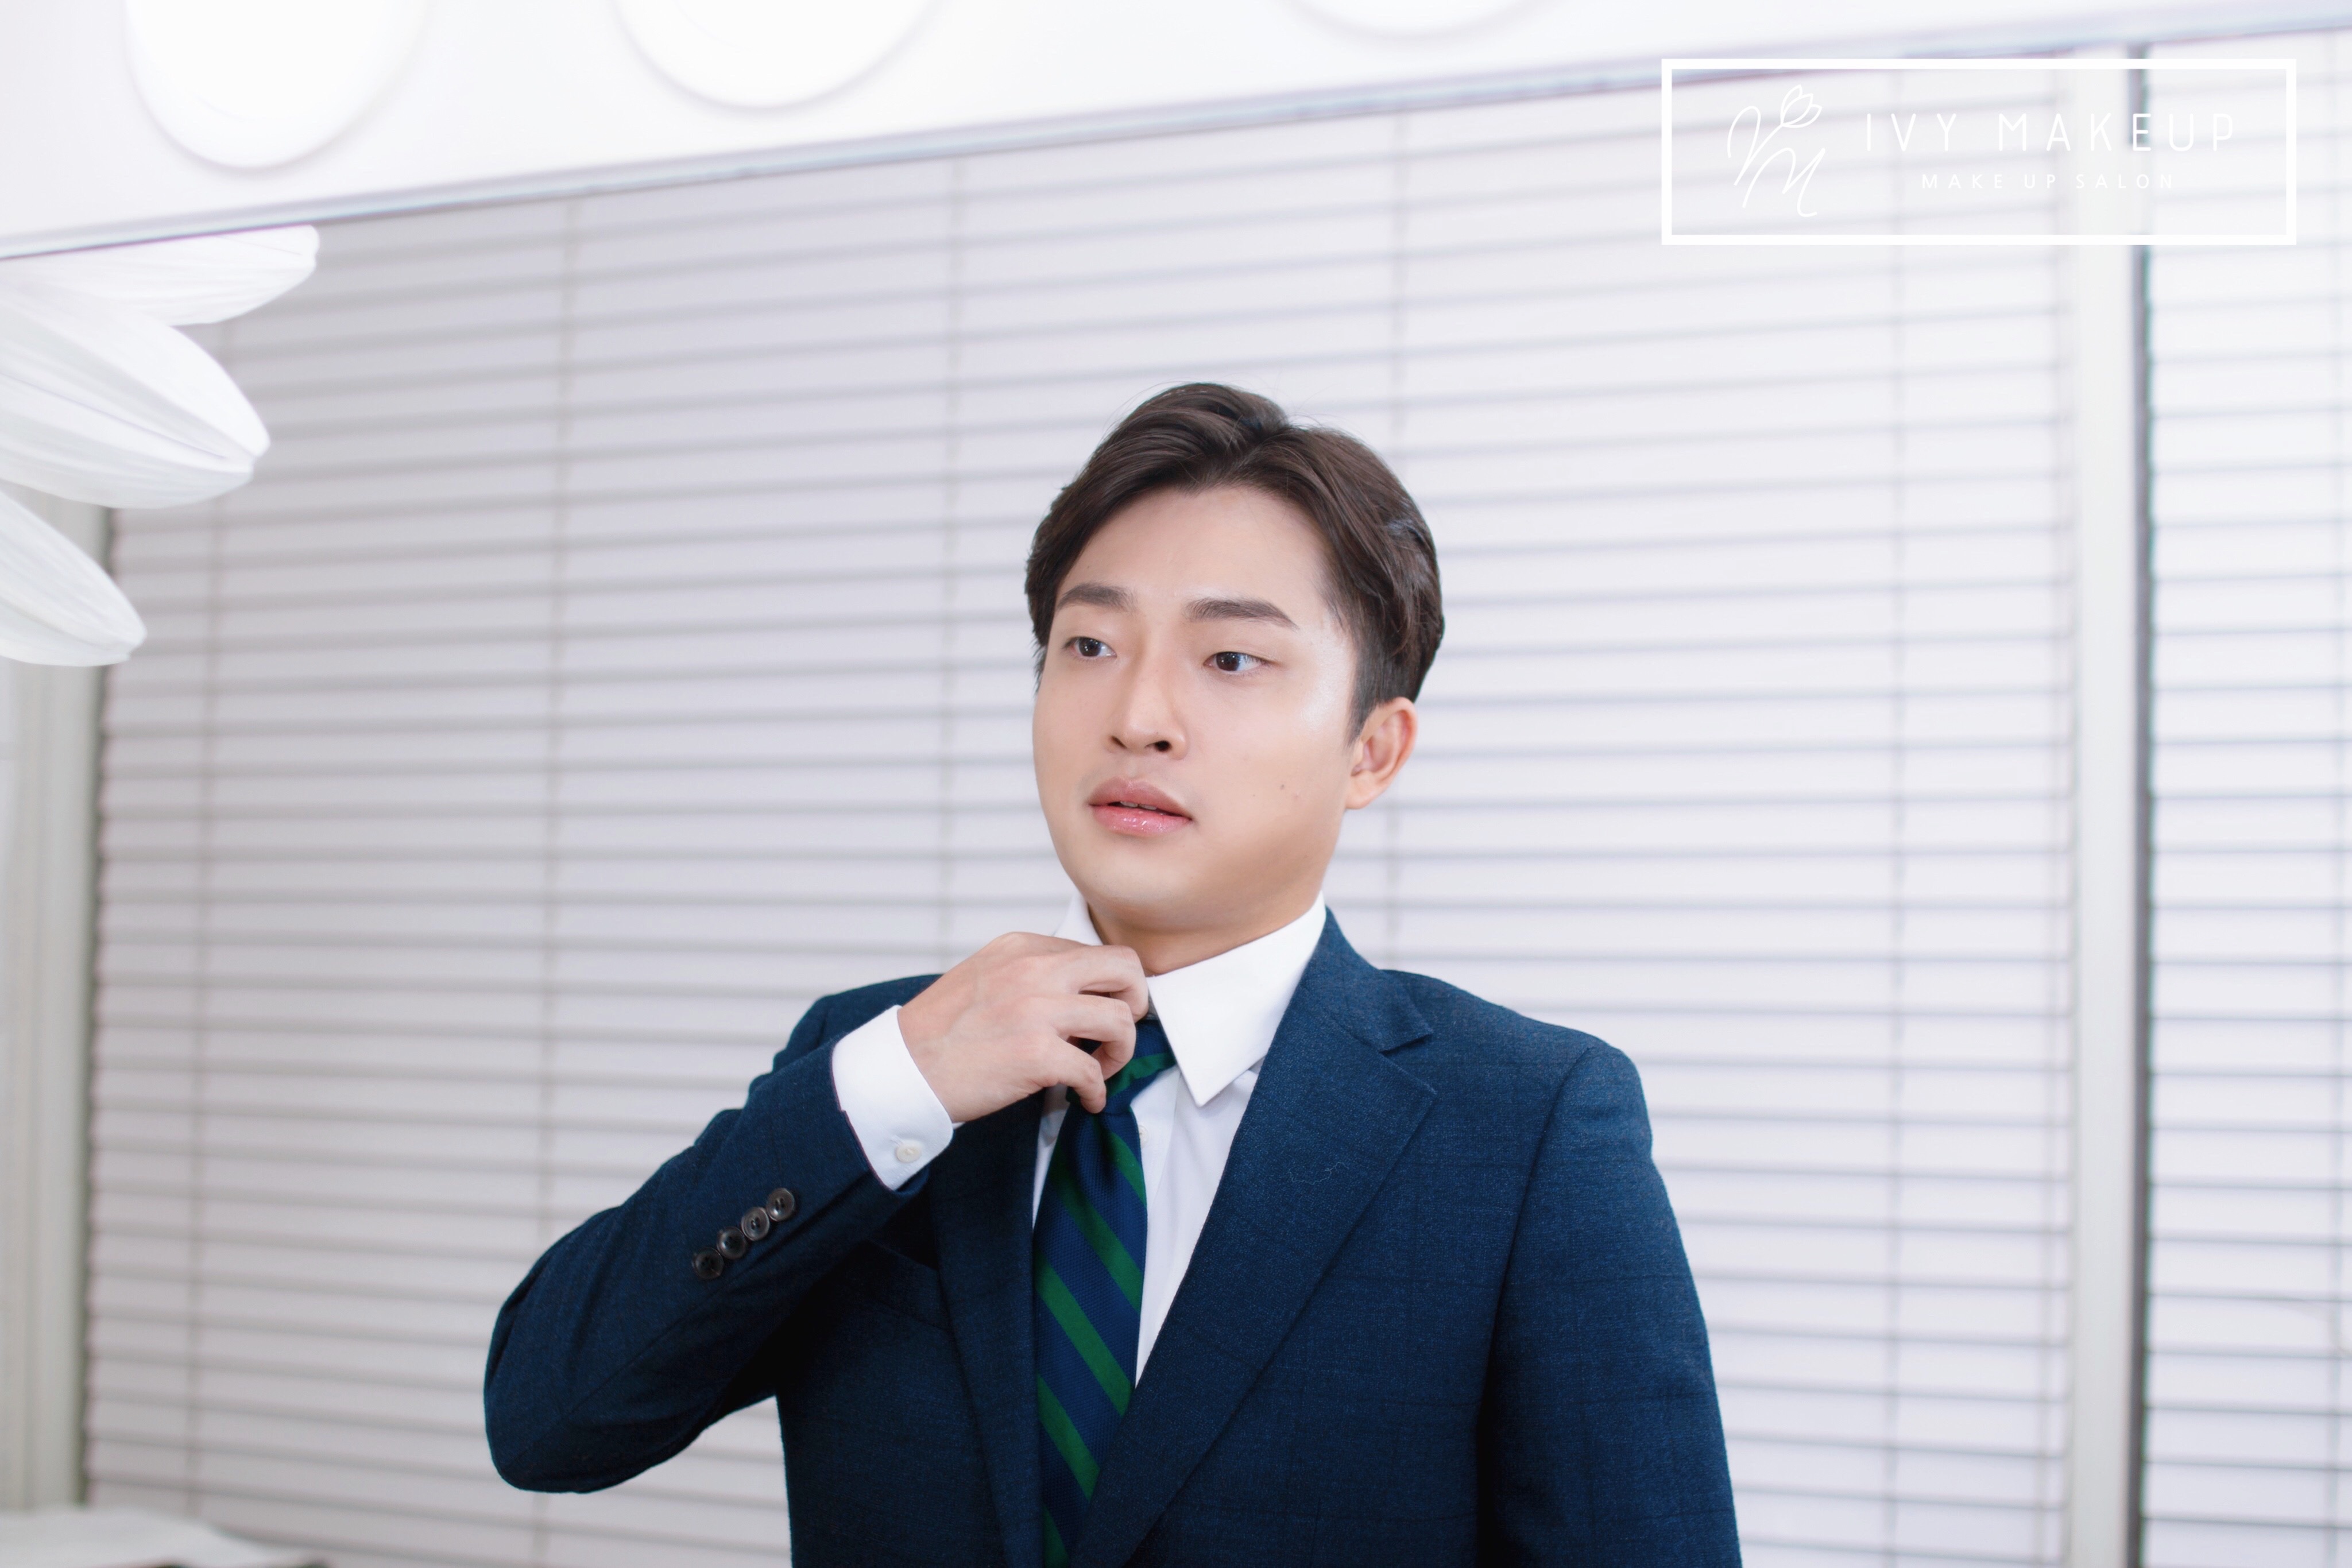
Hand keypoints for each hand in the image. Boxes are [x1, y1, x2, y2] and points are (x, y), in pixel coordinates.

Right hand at [897, 934, 1149, 1121]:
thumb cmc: (942, 1032)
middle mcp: (1034, 970)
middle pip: (1126, 968)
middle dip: (1136, 1002)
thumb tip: (1082, 993)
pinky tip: (1085, 1099)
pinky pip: (1094, 1072)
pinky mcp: (1036, 1054)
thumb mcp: (987, 976)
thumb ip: (1033, 974)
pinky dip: (1097, 1091)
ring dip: (1120, 1052)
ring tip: (1099, 1069)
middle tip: (1118, 1032)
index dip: (1110, 987)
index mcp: (1022, 947)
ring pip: (1121, 1020)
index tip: (1101, 1012)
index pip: (1099, 952)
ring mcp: (1037, 1010)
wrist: (903, 1069)